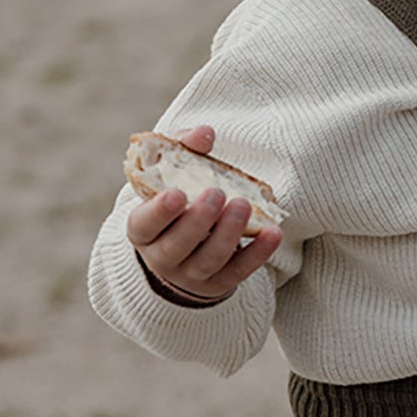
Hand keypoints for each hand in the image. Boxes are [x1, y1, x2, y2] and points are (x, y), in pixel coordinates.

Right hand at [126, 125, 282, 302]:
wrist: (185, 245)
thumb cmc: (178, 199)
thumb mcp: (173, 173)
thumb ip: (185, 148)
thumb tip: (204, 133)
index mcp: (143, 229)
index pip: (144, 225)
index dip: (159, 212)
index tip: (177, 193)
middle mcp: (162, 257)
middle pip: (177, 246)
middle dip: (197, 221)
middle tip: (216, 193)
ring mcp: (191, 274)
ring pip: (208, 261)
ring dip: (227, 234)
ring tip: (243, 205)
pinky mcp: (219, 283)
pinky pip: (239, 272)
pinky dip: (258, 254)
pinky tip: (273, 232)